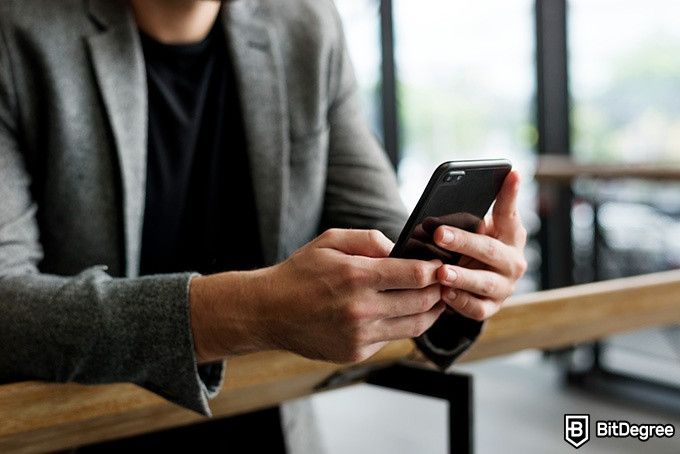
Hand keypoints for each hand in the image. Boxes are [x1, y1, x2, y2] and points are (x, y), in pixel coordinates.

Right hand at [190, 229, 444, 363]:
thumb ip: (369, 240)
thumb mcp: (329, 241)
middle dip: (440, 290)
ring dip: (431, 312)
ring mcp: (359, 335)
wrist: (269, 311)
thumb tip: (401, 249)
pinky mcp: (356, 352)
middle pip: (421, 302)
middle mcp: (360, 309)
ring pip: (414, 325)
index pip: (414, 275)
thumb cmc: (300, 273)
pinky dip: (403, 325)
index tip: (443, 264)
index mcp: (355, 276)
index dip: (436, 270)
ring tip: (436, 299)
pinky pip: (392, 338)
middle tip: (447, 281)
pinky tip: (404, 313)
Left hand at [433, 170, 527, 320]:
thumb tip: (505, 175)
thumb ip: (487, 208)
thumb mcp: (482, 225)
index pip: (510, 212)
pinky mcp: (492, 307)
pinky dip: (461, 302)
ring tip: (441, 272)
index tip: (511, 172)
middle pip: (489, 251)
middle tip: (439, 234)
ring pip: (484, 283)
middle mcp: (513, 261)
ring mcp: (504, 287)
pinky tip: (444, 294)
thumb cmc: (477, 245)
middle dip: (463, 242)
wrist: (478, 281)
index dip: (510, 194)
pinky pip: (477, 308)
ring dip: (462, 277)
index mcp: (511, 235)